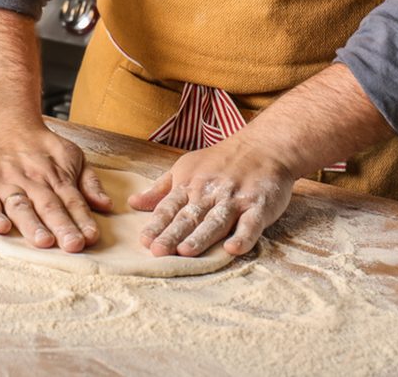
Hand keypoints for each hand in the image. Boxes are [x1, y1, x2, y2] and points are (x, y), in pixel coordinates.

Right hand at [0, 124, 111, 252]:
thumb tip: (107, 205)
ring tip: (44, 241)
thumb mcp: (72, 156)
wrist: (5, 122)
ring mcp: (7, 184)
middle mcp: (34, 182)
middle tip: (74, 245)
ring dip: (33, 224)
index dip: (82, 220)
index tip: (92, 238)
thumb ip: (89, 182)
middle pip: (50, 206)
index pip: (73, 201)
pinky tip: (1, 228)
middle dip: (63, 227)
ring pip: (21, 206)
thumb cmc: (41, 147)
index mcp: (57, 177)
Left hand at [128, 139, 294, 256]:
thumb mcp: (187, 167)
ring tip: (186, 252)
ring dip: (201, 236)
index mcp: (190, 183)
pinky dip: (243, 236)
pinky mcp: (259, 204)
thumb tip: (133, 203)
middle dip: (173, 234)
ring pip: (216, 220)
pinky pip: (251, 223)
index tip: (143, 241)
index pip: (170, 206)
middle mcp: (210, 192)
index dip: (157, 224)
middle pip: (190, 216)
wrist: (264, 145)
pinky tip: (233, 248)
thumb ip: (162, 188)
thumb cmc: (223, 159)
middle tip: (158, 252)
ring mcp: (235, 198)